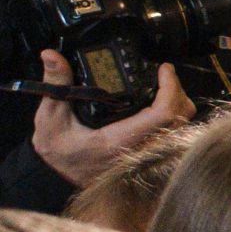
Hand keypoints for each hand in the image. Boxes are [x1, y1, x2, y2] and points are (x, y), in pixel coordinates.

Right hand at [30, 53, 192, 187]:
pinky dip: (173, 114)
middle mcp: (139, 149)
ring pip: (181, 127)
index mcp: (119, 139)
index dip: (170, 88)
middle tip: (164, 73)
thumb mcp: (50, 116)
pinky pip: (173, 133)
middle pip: (180, 118)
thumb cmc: (57, 149)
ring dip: (177, 102)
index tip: (164, 69)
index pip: (162, 114)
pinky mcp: (149, 154)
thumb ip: (55, 84)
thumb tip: (51, 55)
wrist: (59, 176)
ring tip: (164, 85)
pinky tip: (159, 103)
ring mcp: (147, 154)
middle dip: (177, 90)